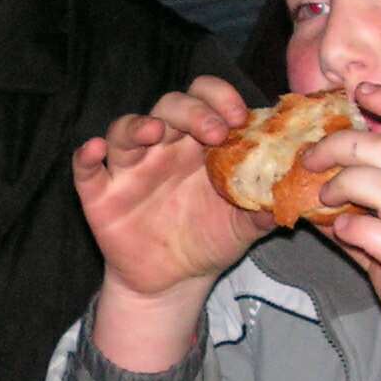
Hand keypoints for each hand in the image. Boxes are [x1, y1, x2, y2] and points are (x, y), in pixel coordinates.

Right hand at [73, 75, 272, 369]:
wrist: (174, 282)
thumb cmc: (209, 239)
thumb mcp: (245, 226)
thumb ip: (266, 207)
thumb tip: (295, 195)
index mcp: (198, 144)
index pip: (206, 100)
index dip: (220, 98)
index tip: (240, 117)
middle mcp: (163, 146)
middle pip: (169, 106)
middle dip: (191, 112)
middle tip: (214, 131)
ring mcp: (129, 168)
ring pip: (125, 129)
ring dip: (138, 124)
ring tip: (154, 132)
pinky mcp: (100, 194)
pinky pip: (86, 169)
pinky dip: (85, 156)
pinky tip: (93, 151)